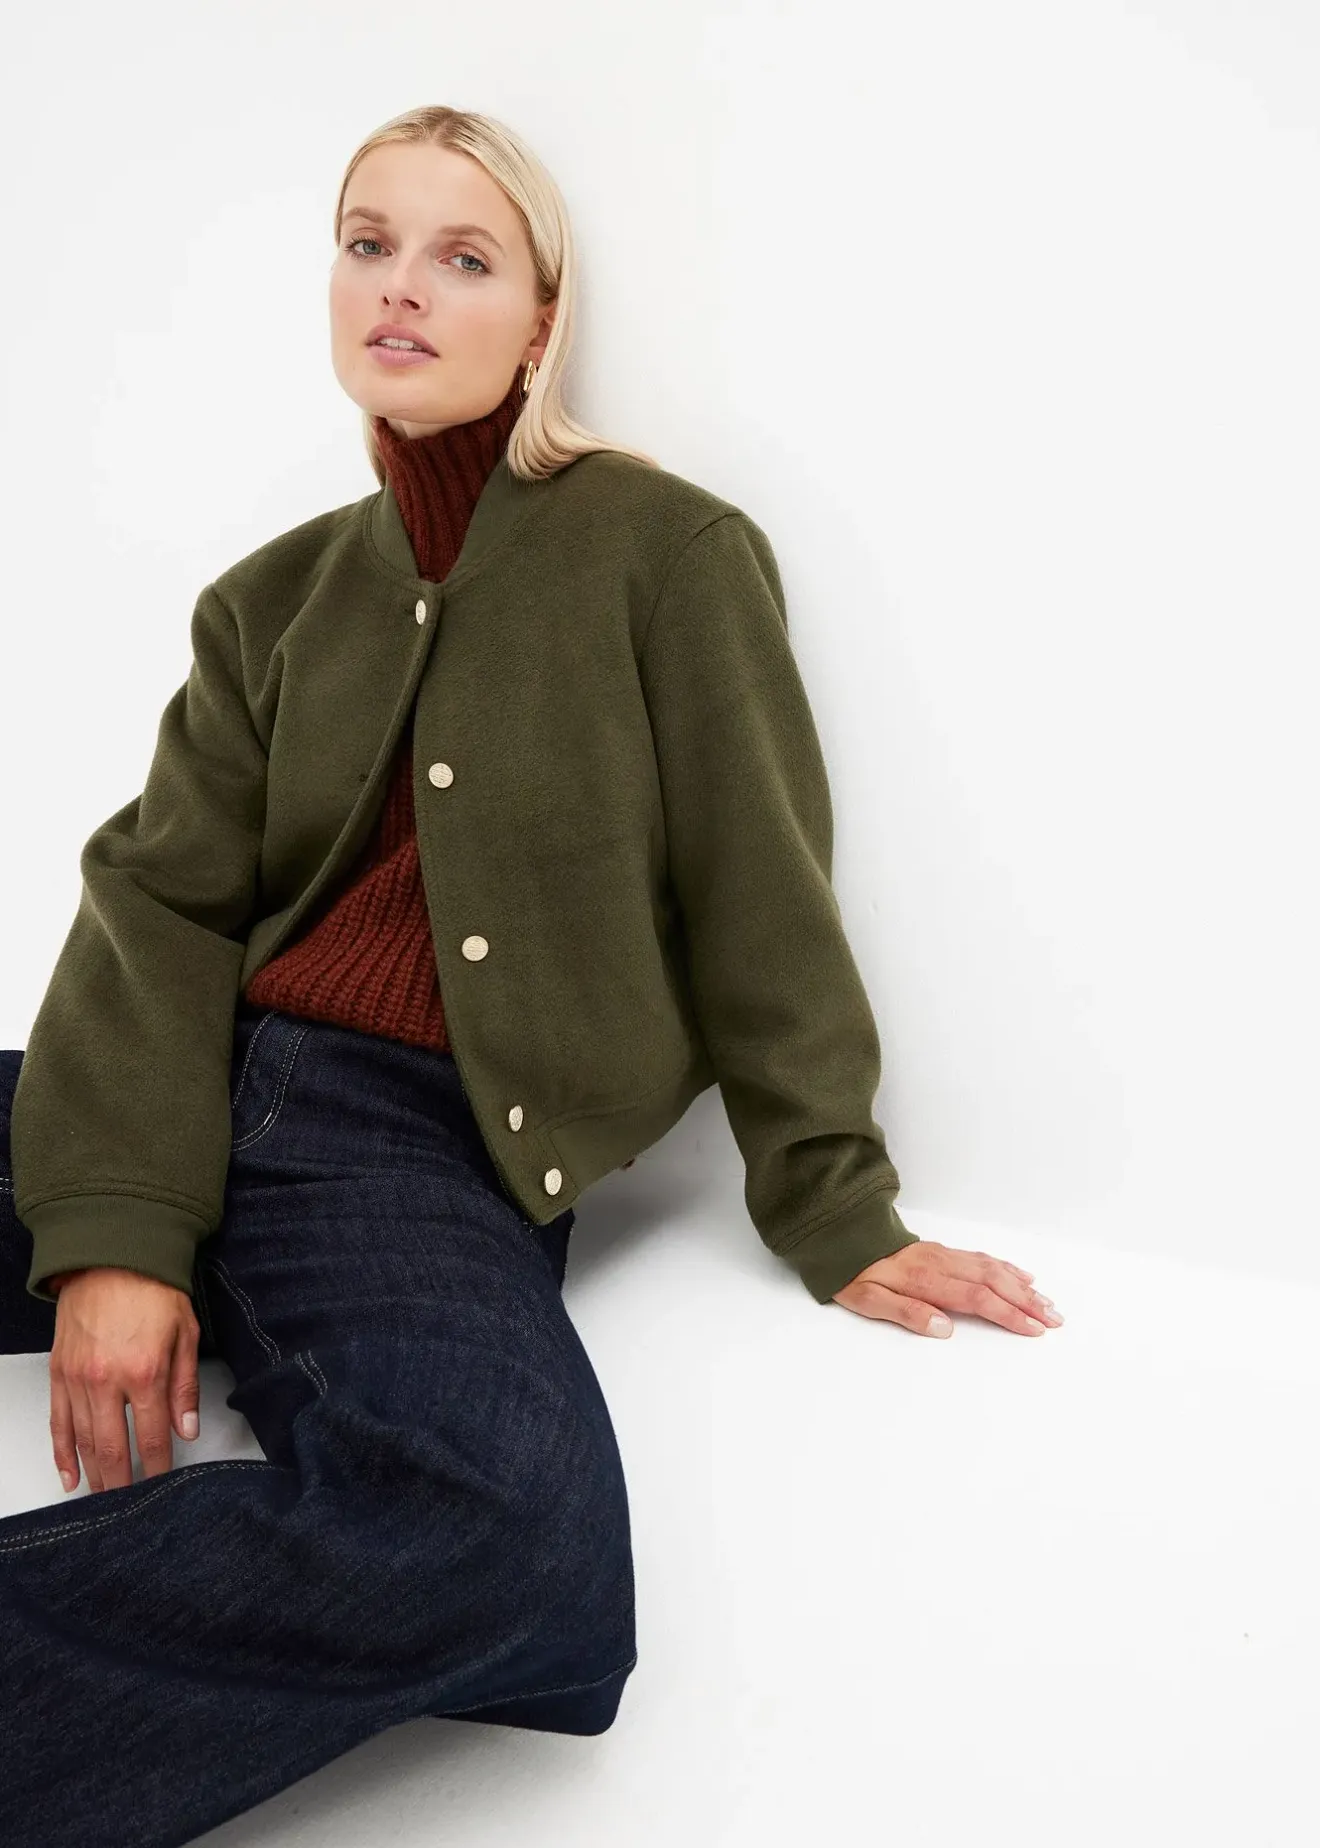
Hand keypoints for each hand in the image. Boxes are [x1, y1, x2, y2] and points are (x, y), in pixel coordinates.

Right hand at [49, 1268, 202, 1495]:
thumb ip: (185, 1386)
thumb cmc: (152, 1290)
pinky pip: (58, 1423)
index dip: (159, 1465)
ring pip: (84, 1441)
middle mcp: (107, 1380)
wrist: (110, 1256)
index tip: (163, 1482)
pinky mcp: (59, 1373)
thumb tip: (188, 1429)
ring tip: (106, 1496)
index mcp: (144, 1371)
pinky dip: (62, 1454)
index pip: (153, 1435)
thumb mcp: (185, 1332)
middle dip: (124, 1482)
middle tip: (130, 1503)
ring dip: (95, 1474)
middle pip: (114, 1447)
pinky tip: (70, 1476)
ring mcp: (78, 1379)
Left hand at [832, 1240, 1063, 1337]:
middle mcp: (942, 1263)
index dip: (1008, 1314)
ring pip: (992, 1268)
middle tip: (1056, 1319)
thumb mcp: (868, 1300)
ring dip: (1022, 1287)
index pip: (977, 1298)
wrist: (842, 1236)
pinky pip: (982, 1258)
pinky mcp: (943, 1251)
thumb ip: (907, 1314)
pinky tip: (1021, 1277)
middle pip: (993, 1282)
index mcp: (925, 1279)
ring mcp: (945, 1255)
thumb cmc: (853, 1274)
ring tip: (1048, 1303)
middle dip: (1027, 1302)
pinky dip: (1006, 1267)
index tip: (1034, 1329)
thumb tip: (946, 1329)